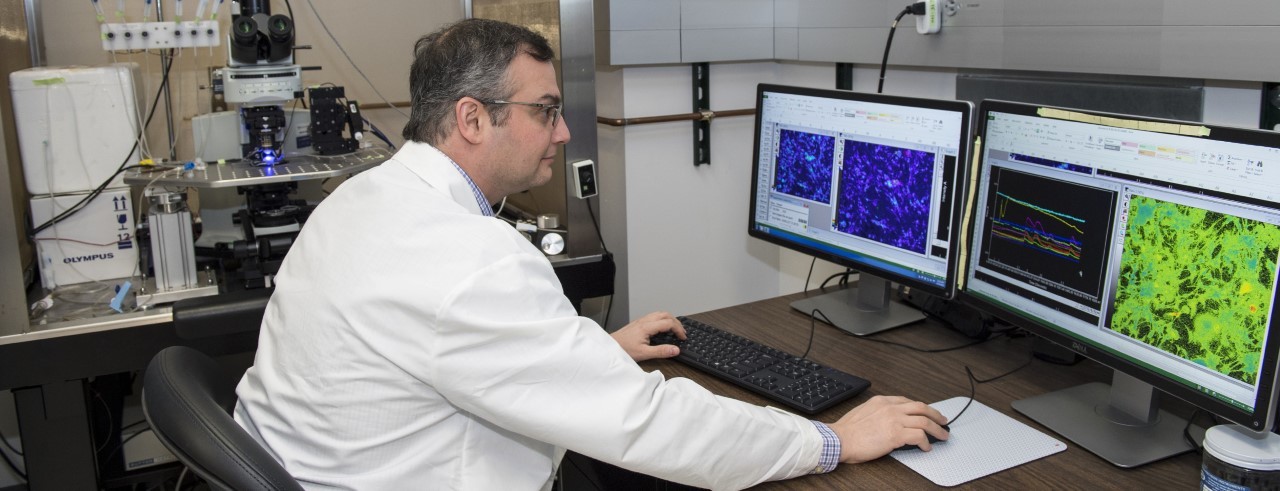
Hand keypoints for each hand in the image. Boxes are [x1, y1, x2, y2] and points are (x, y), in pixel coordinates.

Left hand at [610, 311, 685, 361]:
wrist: (611, 346)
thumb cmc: (624, 349)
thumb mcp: (644, 353)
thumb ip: (661, 351)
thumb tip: (675, 350)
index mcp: (647, 327)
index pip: (668, 323)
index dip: (678, 329)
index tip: (683, 337)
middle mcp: (644, 321)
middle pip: (665, 314)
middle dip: (676, 322)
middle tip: (681, 332)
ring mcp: (641, 320)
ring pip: (659, 313)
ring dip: (670, 319)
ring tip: (675, 328)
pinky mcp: (638, 323)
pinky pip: (654, 316)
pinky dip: (663, 319)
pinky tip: (662, 328)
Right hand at [827, 395, 948, 462]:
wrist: (840, 439)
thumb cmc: (847, 431)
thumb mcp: (863, 412)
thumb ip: (878, 413)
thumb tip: (888, 423)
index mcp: (882, 401)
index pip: (908, 401)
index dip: (921, 408)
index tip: (927, 413)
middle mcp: (890, 407)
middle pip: (921, 407)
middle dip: (936, 414)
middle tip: (943, 421)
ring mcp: (894, 420)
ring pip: (924, 421)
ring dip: (937, 429)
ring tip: (942, 436)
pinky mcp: (896, 435)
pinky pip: (919, 437)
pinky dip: (926, 442)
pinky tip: (926, 447)